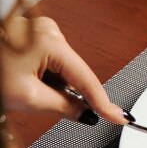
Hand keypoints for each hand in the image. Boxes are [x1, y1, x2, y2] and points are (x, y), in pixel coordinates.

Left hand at [0, 16, 125, 123]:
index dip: (104, 102)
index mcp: (51, 40)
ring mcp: (42, 31)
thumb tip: (85, 113)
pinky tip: (29, 82)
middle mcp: (49, 30)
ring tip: (26, 89)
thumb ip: (64, 106)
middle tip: (52, 106)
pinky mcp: (34, 36)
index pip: (87, 78)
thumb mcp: (28, 97)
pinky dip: (47, 77)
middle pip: (75, 72)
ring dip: (54, 85)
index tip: (120, 116)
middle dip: (69, 92)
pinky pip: (52, 62)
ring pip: (63, 69)